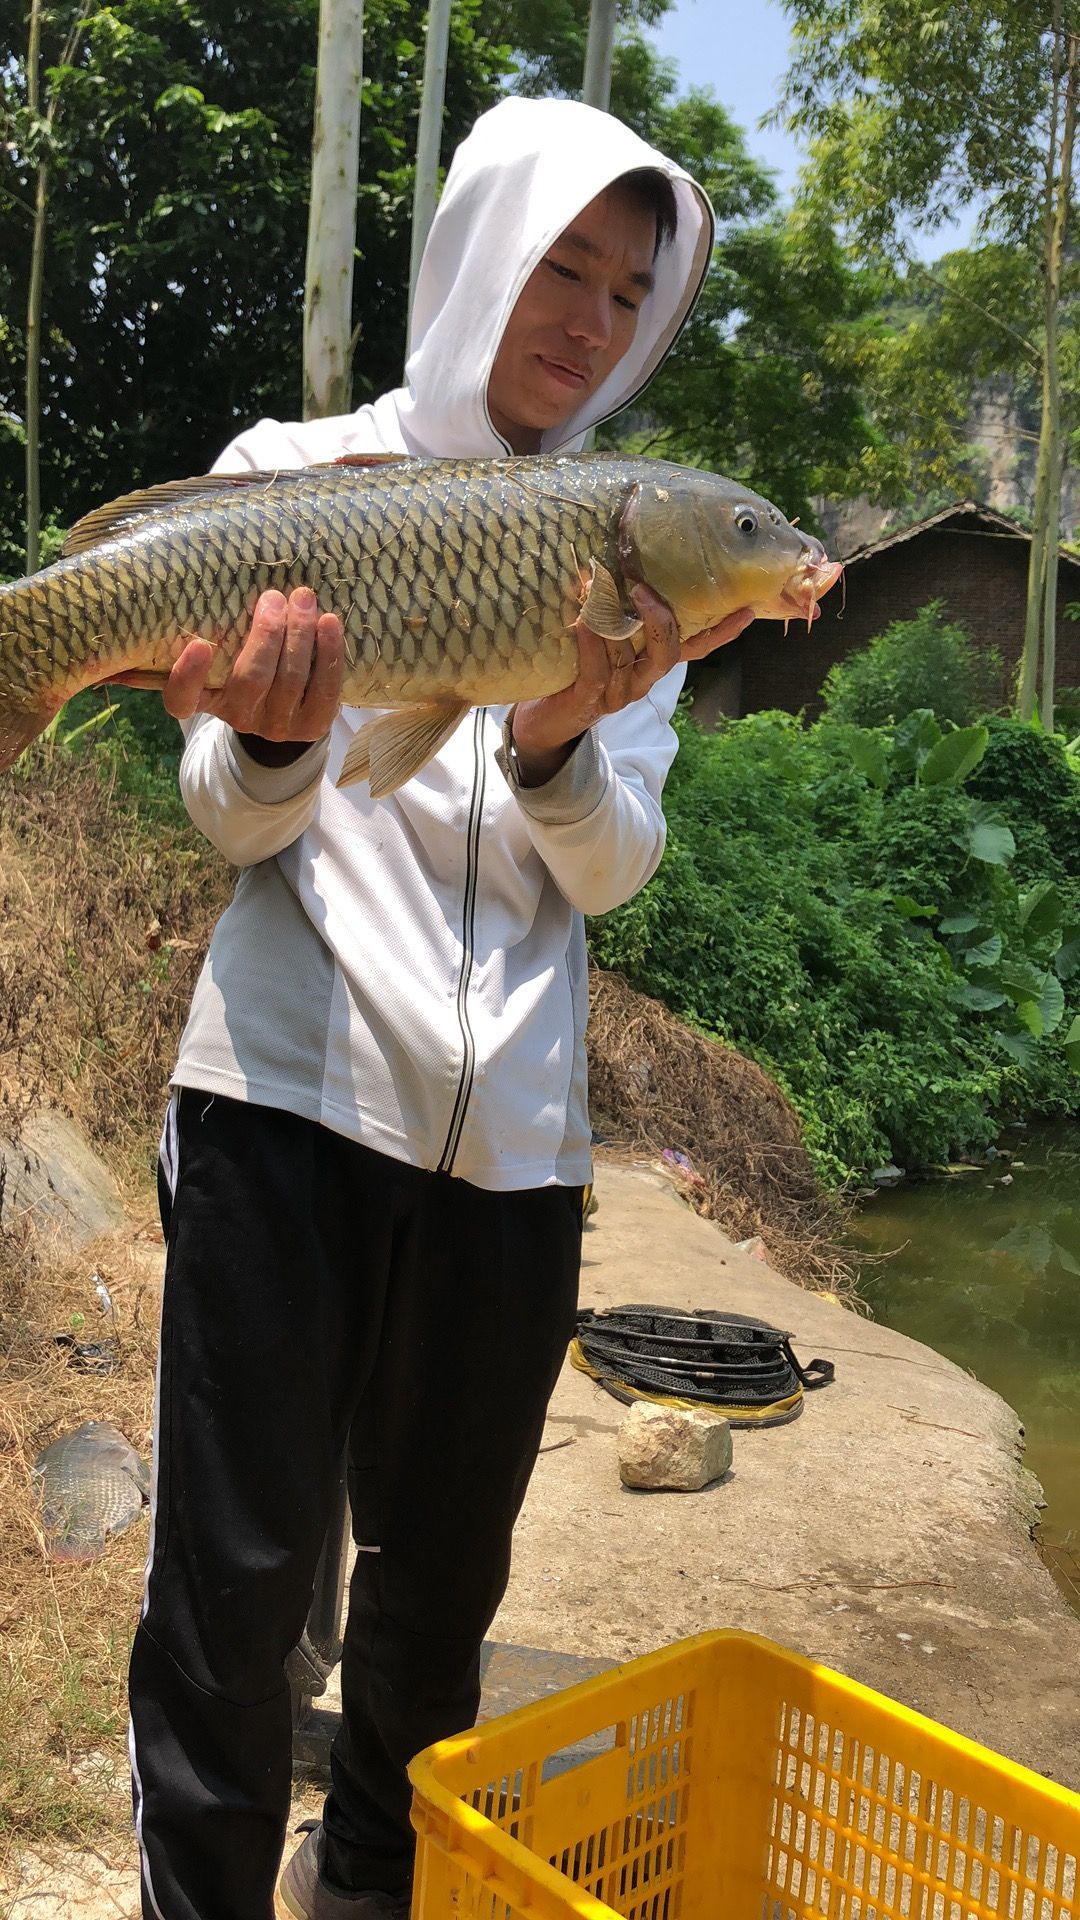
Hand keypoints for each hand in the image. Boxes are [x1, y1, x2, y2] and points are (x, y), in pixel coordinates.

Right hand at [162, 587, 344, 741]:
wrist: (289, 705)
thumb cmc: (250, 664)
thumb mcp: (228, 653)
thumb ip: (224, 631)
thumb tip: (229, 581)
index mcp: (206, 699)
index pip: (182, 700)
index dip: (188, 677)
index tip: (198, 645)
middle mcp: (239, 717)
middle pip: (252, 680)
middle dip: (267, 634)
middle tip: (274, 598)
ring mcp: (277, 726)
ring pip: (291, 680)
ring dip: (300, 634)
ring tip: (303, 600)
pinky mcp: (313, 726)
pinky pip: (325, 689)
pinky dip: (328, 652)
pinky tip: (329, 622)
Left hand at [509, 584, 753, 785]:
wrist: (544, 718)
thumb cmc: (577, 668)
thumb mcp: (606, 637)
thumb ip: (619, 611)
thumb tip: (620, 561)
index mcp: (652, 663)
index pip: (697, 648)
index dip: (722, 632)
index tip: (747, 609)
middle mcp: (642, 680)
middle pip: (667, 653)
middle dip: (659, 620)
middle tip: (642, 588)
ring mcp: (618, 694)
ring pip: (626, 657)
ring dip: (609, 622)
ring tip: (593, 589)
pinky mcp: (590, 701)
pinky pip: (596, 672)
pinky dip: (589, 644)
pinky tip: (581, 622)